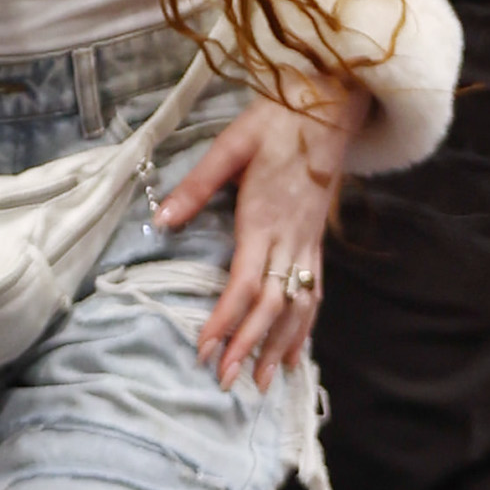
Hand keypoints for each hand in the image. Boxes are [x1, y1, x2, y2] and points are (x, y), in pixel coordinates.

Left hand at [154, 78, 366, 389]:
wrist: (328, 107)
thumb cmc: (276, 123)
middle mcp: (291, 239)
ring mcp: (308, 243)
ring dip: (280, 347)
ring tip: (262, 383)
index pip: (245, 284)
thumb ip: (197, 186)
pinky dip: (305, 327)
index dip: (225, 321)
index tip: (205, 350)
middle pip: (272, 306)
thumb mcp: (230, 146)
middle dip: (248, 347)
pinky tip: (294, 351)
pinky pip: (315, 293)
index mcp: (265, 219)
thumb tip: (161, 218)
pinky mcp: (316, 242)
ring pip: (299, 307)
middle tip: (226, 383)